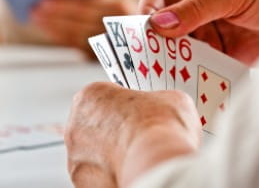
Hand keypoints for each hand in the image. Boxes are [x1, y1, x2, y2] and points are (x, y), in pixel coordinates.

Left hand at [31, 0, 135, 57]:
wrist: (140, 33)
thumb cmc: (120, 13)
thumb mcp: (112, 0)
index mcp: (120, 6)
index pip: (89, 4)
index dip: (66, 2)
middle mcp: (119, 25)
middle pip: (82, 19)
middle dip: (57, 14)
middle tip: (35, 8)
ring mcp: (113, 40)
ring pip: (78, 33)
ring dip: (55, 26)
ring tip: (37, 18)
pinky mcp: (106, 53)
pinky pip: (79, 44)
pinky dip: (62, 37)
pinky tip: (50, 30)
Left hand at [65, 82, 200, 187]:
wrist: (158, 163)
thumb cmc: (160, 126)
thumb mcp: (168, 97)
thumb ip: (154, 100)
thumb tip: (161, 107)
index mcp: (90, 96)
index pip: (102, 97)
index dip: (123, 104)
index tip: (136, 111)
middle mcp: (75, 125)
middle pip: (95, 125)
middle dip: (114, 129)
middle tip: (138, 133)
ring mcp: (76, 158)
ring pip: (94, 153)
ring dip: (112, 153)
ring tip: (138, 154)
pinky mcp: (83, 185)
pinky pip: (99, 175)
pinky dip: (113, 173)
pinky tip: (133, 167)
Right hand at [139, 0, 258, 64]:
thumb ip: (197, 6)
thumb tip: (160, 23)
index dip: (150, 9)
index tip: (146, 29)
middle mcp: (195, 3)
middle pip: (163, 21)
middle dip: (156, 37)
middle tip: (149, 55)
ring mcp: (203, 28)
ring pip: (175, 43)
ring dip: (170, 56)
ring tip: (164, 70)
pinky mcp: (214, 51)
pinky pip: (193, 60)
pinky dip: (187, 68)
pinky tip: (183, 76)